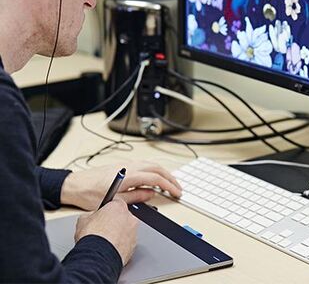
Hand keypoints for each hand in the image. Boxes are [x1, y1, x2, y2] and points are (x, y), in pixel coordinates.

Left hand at [61, 162, 181, 209]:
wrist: (75, 185)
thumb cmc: (90, 194)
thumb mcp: (115, 201)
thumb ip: (135, 196)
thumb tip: (150, 194)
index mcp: (129, 175)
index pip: (155, 178)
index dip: (168, 185)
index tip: (176, 192)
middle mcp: (129, 166)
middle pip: (156, 168)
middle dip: (170, 177)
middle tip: (178, 187)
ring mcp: (126, 164)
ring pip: (150, 163)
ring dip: (162, 172)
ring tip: (169, 182)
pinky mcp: (122, 164)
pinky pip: (143, 164)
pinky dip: (153, 169)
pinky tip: (154, 176)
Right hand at [75, 198, 137, 264]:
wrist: (97, 258)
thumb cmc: (91, 237)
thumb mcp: (83, 220)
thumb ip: (91, 214)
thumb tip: (90, 217)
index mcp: (118, 207)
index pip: (115, 203)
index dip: (107, 210)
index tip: (102, 215)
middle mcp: (130, 218)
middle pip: (123, 217)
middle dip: (115, 222)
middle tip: (103, 229)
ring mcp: (133, 233)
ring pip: (126, 231)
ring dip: (118, 234)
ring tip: (106, 242)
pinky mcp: (133, 247)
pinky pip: (127, 244)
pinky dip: (120, 246)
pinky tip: (110, 249)